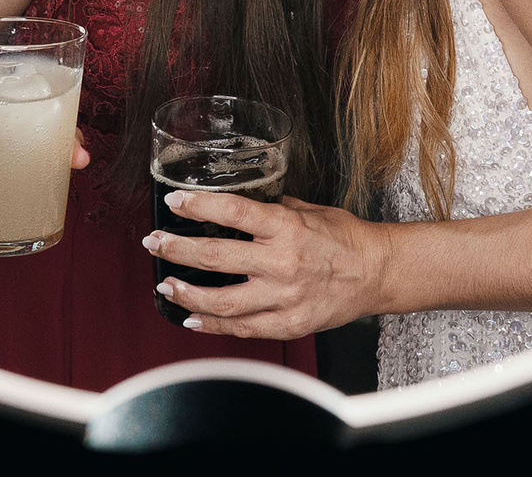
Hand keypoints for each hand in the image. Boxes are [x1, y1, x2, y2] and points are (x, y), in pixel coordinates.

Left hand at [141, 188, 386, 338]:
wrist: (376, 273)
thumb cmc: (344, 238)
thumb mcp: (308, 210)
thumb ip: (271, 210)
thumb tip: (235, 205)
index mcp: (287, 228)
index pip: (232, 212)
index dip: (198, 206)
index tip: (175, 202)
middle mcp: (283, 263)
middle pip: (217, 257)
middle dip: (178, 249)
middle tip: (155, 243)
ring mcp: (284, 298)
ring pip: (223, 301)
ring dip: (187, 293)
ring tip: (165, 285)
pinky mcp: (289, 324)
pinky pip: (242, 329)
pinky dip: (212, 324)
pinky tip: (192, 317)